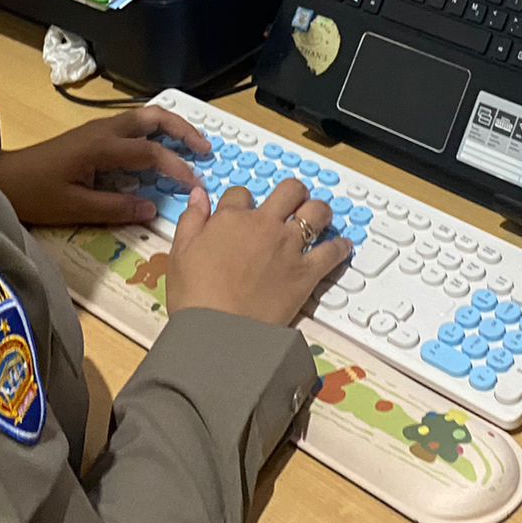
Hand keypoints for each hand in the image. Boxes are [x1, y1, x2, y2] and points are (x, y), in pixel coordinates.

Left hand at [0, 105, 210, 225]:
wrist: (5, 178)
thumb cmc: (38, 194)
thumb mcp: (76, 208)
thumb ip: (116, 208)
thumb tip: (152, 209)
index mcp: (101, 147)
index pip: (150, 152)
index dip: (177, 167)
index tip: (196, 185)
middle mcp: (104, 130)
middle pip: (152, 117)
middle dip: (183, 129)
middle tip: (206, 149)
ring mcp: (99, 128)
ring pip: (144, 117)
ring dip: (171, 126)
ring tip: (193, 144)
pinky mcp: (95, 134)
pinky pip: (134, 125)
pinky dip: (156, 131)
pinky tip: (163, 147)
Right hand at [167, 179, 350, 325]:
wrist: (219, 332)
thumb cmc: (194, 295)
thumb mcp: (180, 252)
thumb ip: (191, 219)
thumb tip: (199, 195)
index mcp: (231, 218)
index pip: (241, 193)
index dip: (242, 200)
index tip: (242, 211)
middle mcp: (264, 225)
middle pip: (289, 191)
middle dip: (293, 192)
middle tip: (293, 200)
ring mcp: (288, 247)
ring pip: (315, 212)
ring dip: (319, 211)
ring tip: (319, 215)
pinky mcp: (306, 273)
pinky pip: (331, 252)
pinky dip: (339, 247)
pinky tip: (341, 246)